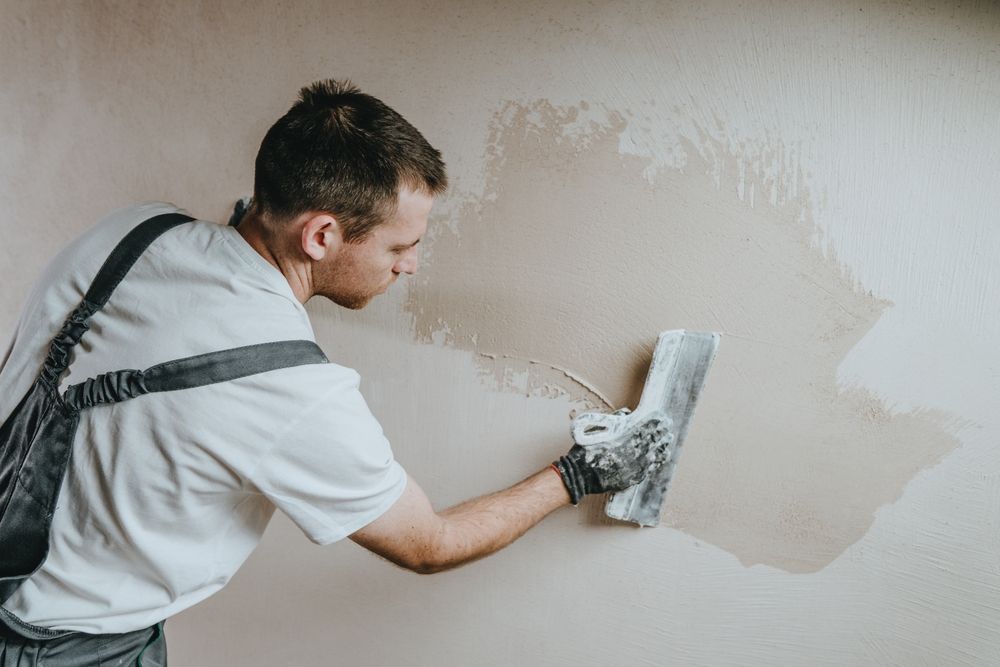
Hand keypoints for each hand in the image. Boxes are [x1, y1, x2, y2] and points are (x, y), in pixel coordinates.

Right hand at [553, 411, 673, 504]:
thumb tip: (627, 413)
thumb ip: (613, 420)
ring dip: (662, 446)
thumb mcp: (595, 430)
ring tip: (668, 439)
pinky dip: (657, 460)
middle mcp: (631, 455)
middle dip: (661, 432)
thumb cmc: (585, 452)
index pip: (645, 428)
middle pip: (652, 441)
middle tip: (668, 426)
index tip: (661, 417)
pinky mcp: (632, 478)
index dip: (655, 422)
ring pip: (654, 455)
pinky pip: (650, 468)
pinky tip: (661, 455)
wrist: (579, 476)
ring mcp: (633, 468)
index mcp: (622, 440)